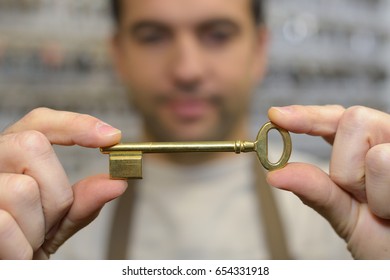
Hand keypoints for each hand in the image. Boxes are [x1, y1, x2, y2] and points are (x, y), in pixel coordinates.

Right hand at [0, 108, 126, 258]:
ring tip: (28, 240)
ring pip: (22, 188)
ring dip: (37, 228)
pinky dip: (21, 248)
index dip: (75, 124)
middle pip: (33, 146)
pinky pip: (4, 224)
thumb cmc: (27, 240)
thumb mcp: (59, 220)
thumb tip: (118, 182)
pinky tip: (17, 252)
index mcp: (14, 157)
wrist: (9, 267)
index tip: (112, 136)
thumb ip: (84, 200)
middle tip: (50, 223)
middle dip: (57, 192)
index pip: (40, 122)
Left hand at [267, 105, 389, 258]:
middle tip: (361, 197)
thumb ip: (314, 190)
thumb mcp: (343, 215)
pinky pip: (387, 164)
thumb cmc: (381, 237)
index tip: (276, 115)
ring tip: (384, 208)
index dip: (306, 115)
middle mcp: (386, 139)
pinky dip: (385, 199)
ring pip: (374, 154)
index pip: (335, 118)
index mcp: (364, 147)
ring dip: (372, 192)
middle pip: (353, 120)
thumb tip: (274, 175)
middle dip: (346, 167)